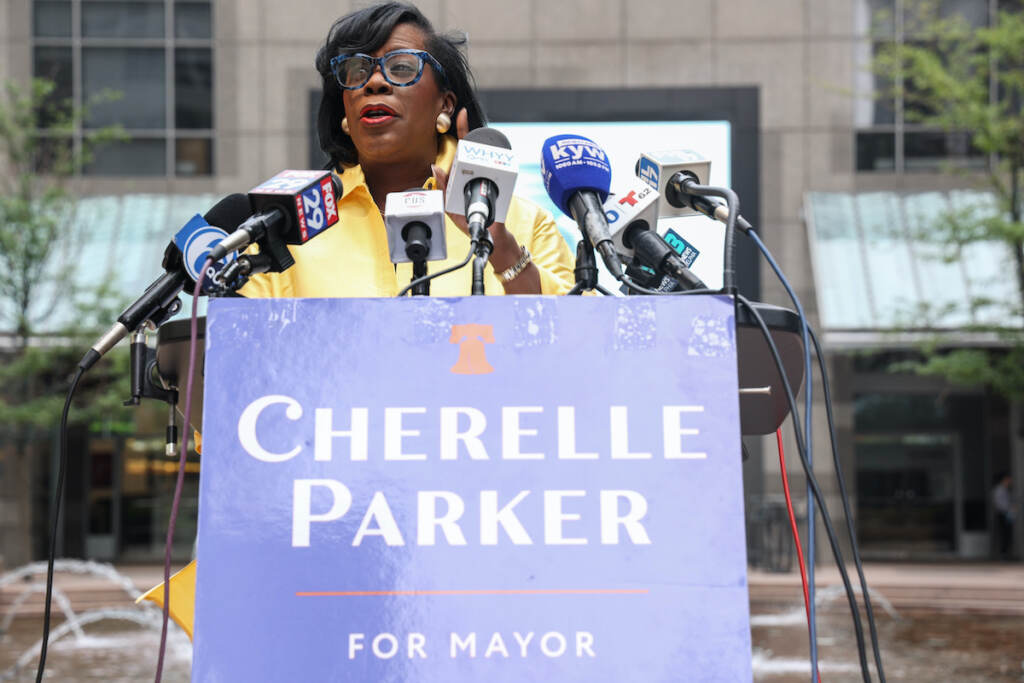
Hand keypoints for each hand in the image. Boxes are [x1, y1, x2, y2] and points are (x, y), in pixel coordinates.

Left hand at [431, 111, 540, 291]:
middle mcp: (481, 174)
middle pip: (477, 153)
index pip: (464, 150)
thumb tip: (435, 168)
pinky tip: (488, 183)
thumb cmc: (473, 223)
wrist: (491, 239)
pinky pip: (498, 176)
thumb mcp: (451, 208)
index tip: (461, 114)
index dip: (463, 130)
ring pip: (488, 163)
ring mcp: (493, 179)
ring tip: (475, 181)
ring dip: (481, 167)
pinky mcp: (502, 187)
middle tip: (469, 147)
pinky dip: (493, 179)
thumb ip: (442, 188)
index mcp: (466, 177)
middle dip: (471, 146)